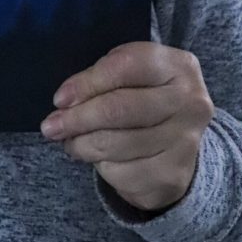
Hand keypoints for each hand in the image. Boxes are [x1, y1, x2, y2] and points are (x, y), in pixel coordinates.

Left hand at [40, 42, 213, 211]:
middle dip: (79, 119)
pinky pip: (125, 175)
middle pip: (121, 109)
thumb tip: (64, 103)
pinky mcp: (174, 176)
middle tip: (50, 127)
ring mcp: (186, 142)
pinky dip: (103, 168)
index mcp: (178, 66)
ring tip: (71, 141)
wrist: (179, 138)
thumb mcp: (129, 73)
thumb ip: (101, 78)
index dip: (88, 83)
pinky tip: (98, 158)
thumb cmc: (143, 94)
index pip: (126, 67)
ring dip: (84, 145)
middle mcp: (191, 102)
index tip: (59, 99)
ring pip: (119, 145)